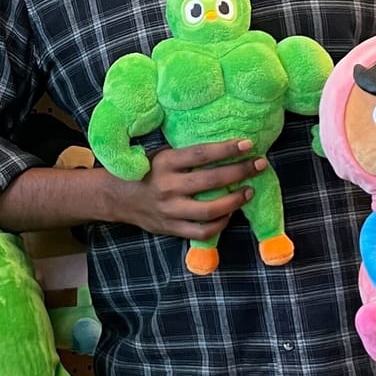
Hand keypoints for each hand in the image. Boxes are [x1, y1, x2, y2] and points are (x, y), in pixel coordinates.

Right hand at [107, 139, 261, 241]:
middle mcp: (167, 187)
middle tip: (259, 164)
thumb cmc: (145, 171)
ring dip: (235, 201)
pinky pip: (202, 231)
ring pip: (211, 210)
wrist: (116, 197)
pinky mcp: (171, 228)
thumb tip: (225, 148)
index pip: (202, 154)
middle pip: (211, 180)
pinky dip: (221, 223)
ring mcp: (170, 210)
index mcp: (164, 163)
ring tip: (249, 191)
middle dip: (240, 171)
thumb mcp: (161, 155)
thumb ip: (187, 156)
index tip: (248, 144)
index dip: (227, 149)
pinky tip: (230, 213)